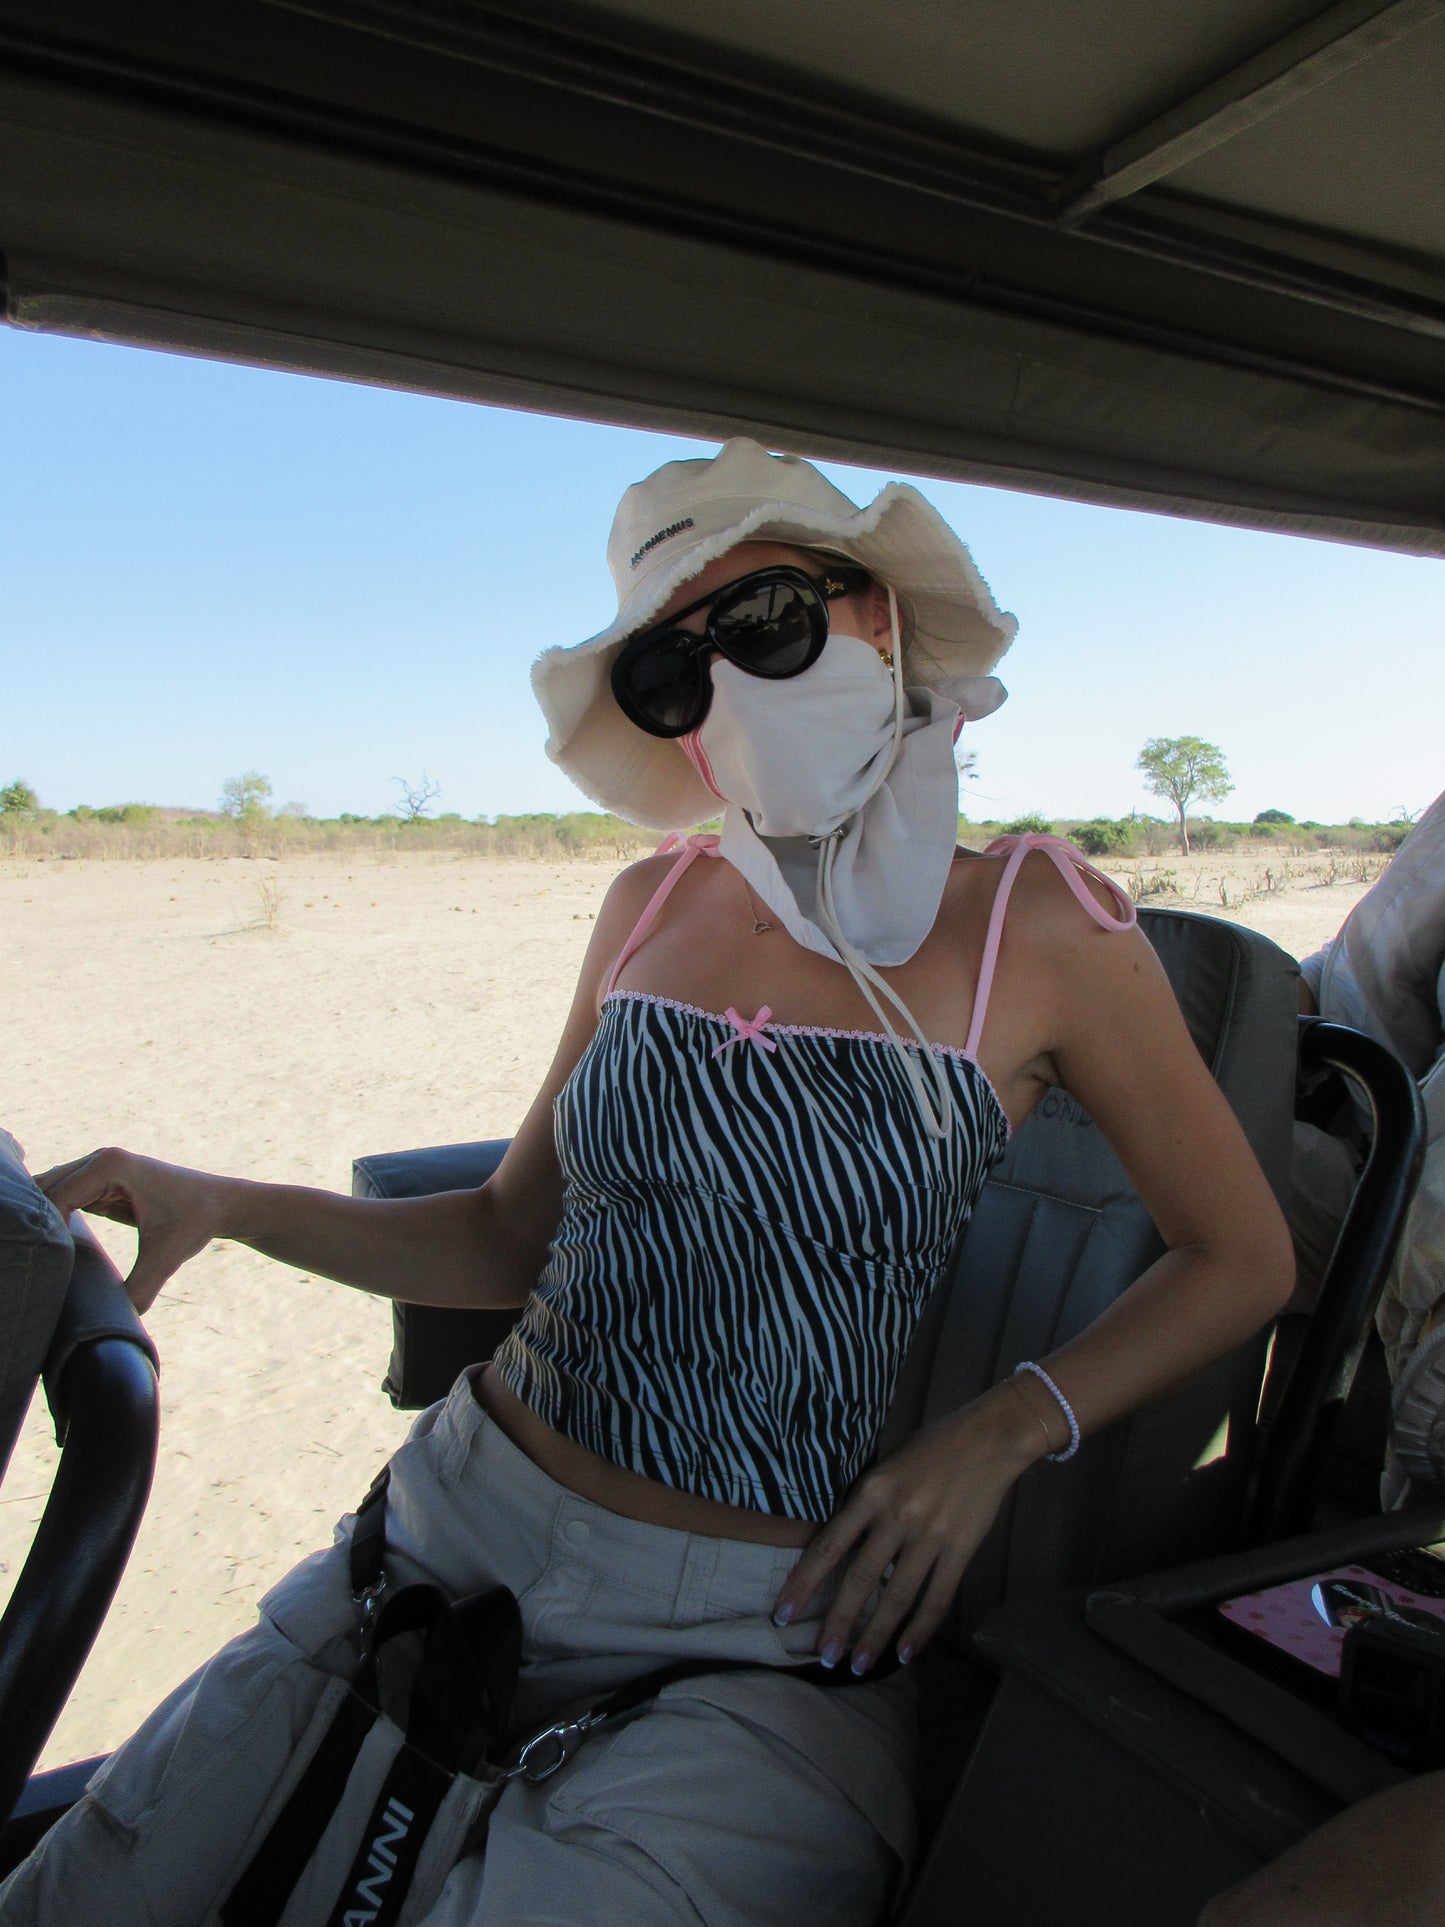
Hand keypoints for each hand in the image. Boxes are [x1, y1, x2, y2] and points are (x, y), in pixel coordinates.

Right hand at [36, 1147, 230, 1311]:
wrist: (221, 1204)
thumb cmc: (197, 1222)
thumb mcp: (166, 1257)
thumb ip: (138, 1288)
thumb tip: (118, 1320)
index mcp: (110, 1165)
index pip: (55, 1196)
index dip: (45, 1229)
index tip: (48, 1261)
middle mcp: (100, 1160)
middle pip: (44, 1188)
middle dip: (36, 1221)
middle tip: (37, 1258)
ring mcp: (99, 1168)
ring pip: (50, 1191)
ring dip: (43, 1219)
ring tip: (44, 1255)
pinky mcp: (101, 1184)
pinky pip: (65, 1198)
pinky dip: (55, 1218)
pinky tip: (56, 1247)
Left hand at [771, 1389, 1040, 1673]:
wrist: (989, 1437)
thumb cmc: (931, 1447)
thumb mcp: (885, 1466)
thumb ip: (864, 1504)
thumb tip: (840, 1547)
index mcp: (872, 1491)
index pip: (828, 1546)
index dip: (803, 1583)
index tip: (783, 1614)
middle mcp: (897, 1515)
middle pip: (860, 1579)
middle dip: (838, 1622)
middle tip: (823, 1655)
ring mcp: (931, 1535)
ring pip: (897, 1596)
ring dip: (876, 1635)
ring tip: (859, 1665)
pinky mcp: (961, 1549)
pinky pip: (937, 1598)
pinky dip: (920, 1629)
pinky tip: (905, 1652)